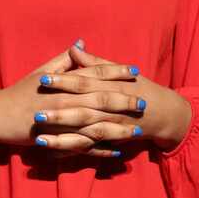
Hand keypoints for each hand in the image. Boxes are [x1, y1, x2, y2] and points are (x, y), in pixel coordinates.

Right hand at [0, 42, 145, 157]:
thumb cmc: (21, 92)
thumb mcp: (42, 70)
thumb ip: (64, 59)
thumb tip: (81, 43)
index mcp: (64, 82)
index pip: (96, 73)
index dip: (117, 72)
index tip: (135, 71)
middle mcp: (66, 100)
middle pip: (101, 99)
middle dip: (125, 101)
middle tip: (144, 102)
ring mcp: (63, 122)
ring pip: (96, 125)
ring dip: (118, 128)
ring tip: (136, 130)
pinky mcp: (58, 141)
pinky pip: (84, 147)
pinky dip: (101, 150)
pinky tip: (117, 152)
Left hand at [33, 43, 192, 158]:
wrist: (163, 113)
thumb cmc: (139, 87)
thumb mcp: (120, 71)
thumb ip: (94, 61)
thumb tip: (74, 47)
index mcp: (111, 85)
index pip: (84, 81)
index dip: (64, 80)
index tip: (43, 78)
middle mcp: (111, 106)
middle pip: (83, 107)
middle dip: (59, 110)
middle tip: (35, 111)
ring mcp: (111, 125)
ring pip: (85, 130)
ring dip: (63, 135)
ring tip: (39, 136)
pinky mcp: (110, 140)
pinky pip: (91, 146)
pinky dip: (73, 148)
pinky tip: (54, 150)